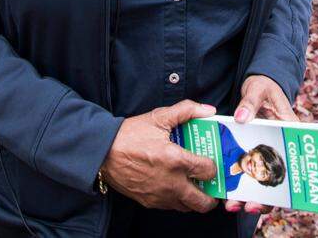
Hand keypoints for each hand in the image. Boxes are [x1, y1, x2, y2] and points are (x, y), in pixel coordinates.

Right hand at [101, 100, 217, 212]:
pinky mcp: (149, 201)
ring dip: (195, 198)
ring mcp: (160, 195)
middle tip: (212, 184)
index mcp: (176, 160)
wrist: (103, 151)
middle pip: (203, 202)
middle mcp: (171, 183)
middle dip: (212, 195)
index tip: (211, 161)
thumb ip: (187, 111)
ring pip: (187, 207)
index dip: (214, 166)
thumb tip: (208, 110)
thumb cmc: (130, 134)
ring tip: (195, 185)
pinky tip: (176, 186)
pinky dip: (178, 200)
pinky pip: (171, 206)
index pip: (208, 170)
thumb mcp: (159, 117)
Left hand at [225, 75, 297, 215]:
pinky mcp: (252, 154)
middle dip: (264, 199)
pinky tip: (225, 194)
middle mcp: (280, 148)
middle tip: (247, 206)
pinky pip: (247, 174)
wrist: (258, 86)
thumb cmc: (264, 86)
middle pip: (277, 180)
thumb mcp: (258, 89)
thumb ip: (250, 102)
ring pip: (261, 183)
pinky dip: (238, 186)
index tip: (274, 193)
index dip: (286, 182)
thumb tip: (241, 118)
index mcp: (289, 132)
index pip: (293, 161)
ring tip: (232, 205)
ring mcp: (266, 153)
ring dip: (248, 197)